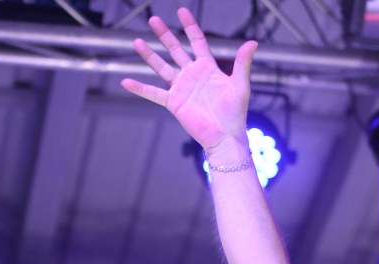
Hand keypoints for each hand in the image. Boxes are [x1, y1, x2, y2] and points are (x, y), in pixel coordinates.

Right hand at [120, 7, 256, 156]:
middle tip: (153, 19)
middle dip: (165, 35)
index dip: (189, 27)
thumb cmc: (235, 112)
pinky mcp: (173, 102)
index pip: (197, 42)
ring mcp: (181, 88)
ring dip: (149, 55)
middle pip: (175, 50)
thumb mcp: (240, 85)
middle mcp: (192, 75)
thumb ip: (242, 63)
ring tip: (137, 41)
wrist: (225, 136)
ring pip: (161, 68)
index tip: (181, 11)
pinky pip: (153, 94)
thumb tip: (253, 42)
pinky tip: (126, 81)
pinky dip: (140, 88)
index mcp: (208, 68)